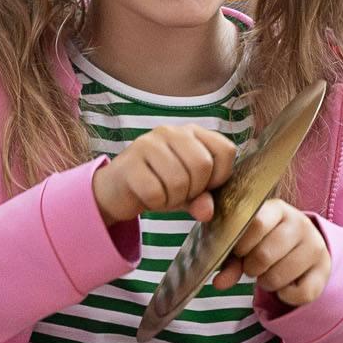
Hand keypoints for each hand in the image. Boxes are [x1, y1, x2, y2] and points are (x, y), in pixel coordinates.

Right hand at [92, 125, 235, 226]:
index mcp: (191, 133)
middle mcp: (170, 131)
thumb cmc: (157, 185)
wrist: (116, 191)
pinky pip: (156, 192)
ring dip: (173, 199)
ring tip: (163, 194)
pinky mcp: (130, 163)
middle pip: (202, 165)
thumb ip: (203, 198)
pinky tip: (148, 197)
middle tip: (179, 193)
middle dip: (194, 190)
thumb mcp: (187, 192)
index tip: (204, 186)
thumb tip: (207, 211)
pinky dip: (156, 203)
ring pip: (179, 181)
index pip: (225, 150)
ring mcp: (148, 144)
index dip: (220, 176)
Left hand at [214, 200, 331, 307]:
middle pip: (264, 255)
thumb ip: (230, 261)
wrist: (302, 248)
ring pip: (279, 278)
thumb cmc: (265, 243)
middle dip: (252, 268)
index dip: (241, 245)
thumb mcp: (246, 244)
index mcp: (277, 209)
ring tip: (270, 273)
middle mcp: (300, 224)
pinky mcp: (324, 271)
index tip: (239, 252)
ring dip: (267, 283)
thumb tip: (219, 283)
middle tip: (254, 266)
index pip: (254, 224)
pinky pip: (298, 294)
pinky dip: (286, 296)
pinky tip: (286, 285)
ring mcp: (315, 247)